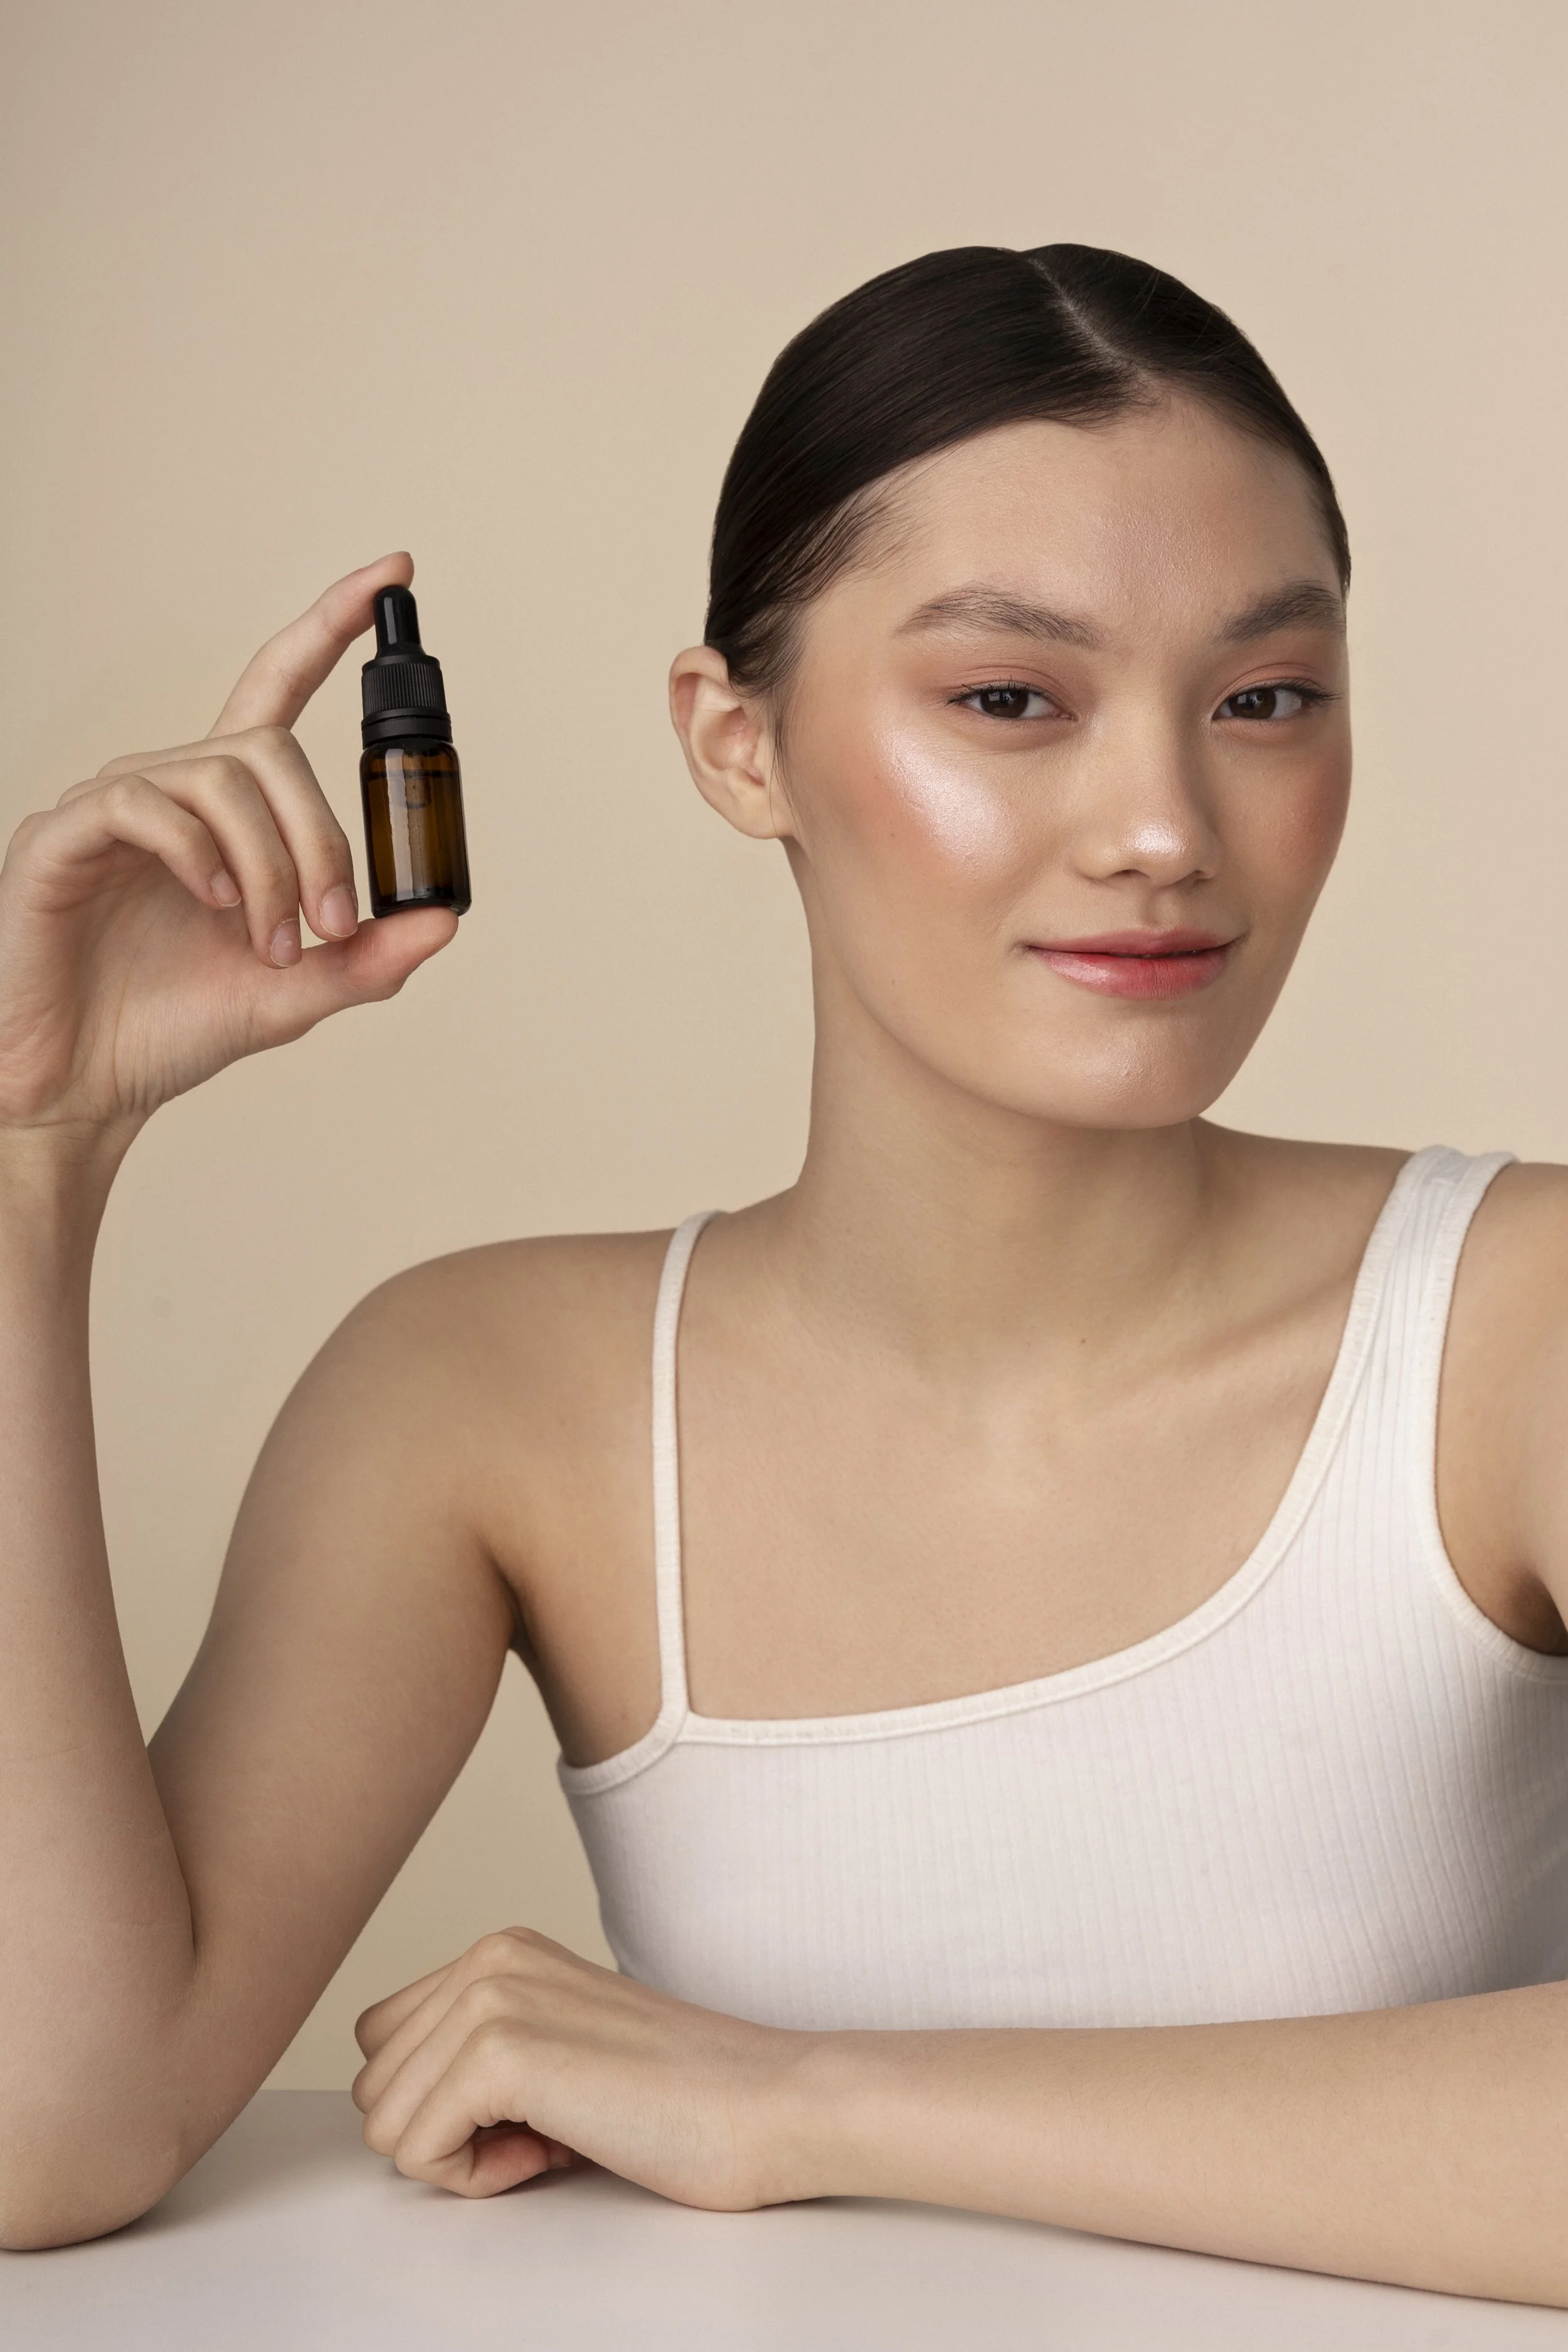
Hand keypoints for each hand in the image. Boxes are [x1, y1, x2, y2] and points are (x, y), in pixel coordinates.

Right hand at [0, 554, 455, 1146]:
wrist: (86, 1085)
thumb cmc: (173, 1029)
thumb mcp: (294, 995)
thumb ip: (367, 958)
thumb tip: (445, 918)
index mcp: (225, 810)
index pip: (278, 686)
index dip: (331, 626)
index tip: (395, 575)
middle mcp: (170, 788)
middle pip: (269, 752)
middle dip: (323, 837)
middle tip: (335, 921)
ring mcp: (112, 806)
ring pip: (219, 780)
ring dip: (271, 864)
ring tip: (274, 941)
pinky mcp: (63, 835)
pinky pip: (144, 804)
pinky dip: (199, 854)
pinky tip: (218, 905)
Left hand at [352, 1927, 810, 2209]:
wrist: (765, 2105)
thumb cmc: (679, 2098)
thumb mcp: (559, 2048)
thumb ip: (480, 2055)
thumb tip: (402, 2109)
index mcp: (499, 1951)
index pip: (383, 2043)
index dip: (443, 2104)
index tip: (530, 2114)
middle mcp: (487, 1957)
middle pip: (374, 2083)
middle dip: (444, 2132)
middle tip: (542, 2133)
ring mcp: (491, 1997)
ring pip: (383, 2120)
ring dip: (459, 2158)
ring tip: (552, 2139)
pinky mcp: (501, 2052)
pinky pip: (415, 2150)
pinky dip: (474, 2179)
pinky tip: (553, 2152)